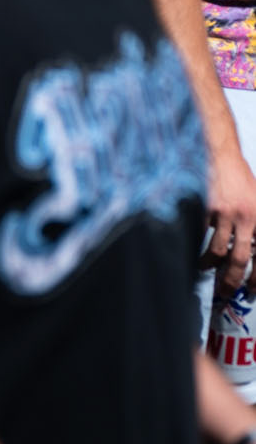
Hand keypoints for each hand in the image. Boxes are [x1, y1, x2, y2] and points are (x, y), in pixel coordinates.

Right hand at [205, 144, 255, 296]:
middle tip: (226, 291)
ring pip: (217, 251)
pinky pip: (200, 235)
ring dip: (209, 265)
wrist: (221, 152)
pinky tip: (193, 249)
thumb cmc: (240, 178)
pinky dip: (196, 245)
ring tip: (205, 269)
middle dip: (232, 280)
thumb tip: (252, 256)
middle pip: (239, 259)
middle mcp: (247, 216)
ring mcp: (225, 212)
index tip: (251, 291)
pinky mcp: (206, 206)